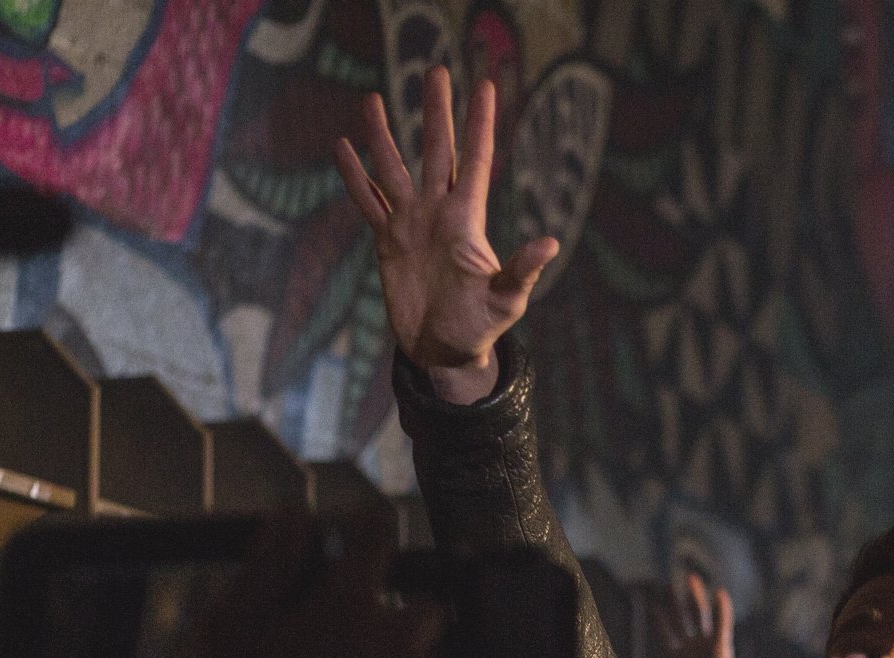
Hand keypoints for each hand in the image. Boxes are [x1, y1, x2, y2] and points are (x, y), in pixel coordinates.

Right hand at [185, 518, 444, 657]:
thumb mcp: (229, 629)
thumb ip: (266, 564)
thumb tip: (293, 513)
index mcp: (348, 604)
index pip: (378, 529)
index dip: (363, 520)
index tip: (349, 527)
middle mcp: (395, 641)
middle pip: (418, 599)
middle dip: (391, 603)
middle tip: (343, 626)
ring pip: (424, 655)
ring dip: (399, 655)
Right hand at [333, 68, 558, 400]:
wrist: (444, 351)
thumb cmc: (481, 327)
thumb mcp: (505, 300)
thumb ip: (522, 270)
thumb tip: (550, 243)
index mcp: (467, 220)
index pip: (475, 160)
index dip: (479, 124)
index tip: (484, 86)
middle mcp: (439, 212)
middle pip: (436, 150)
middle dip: (435, 112)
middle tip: (435, 70)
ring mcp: (411, 223)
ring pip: (394, 168)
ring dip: (383, 135)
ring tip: (373, 99)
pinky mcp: (388, 240)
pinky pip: (368, 201)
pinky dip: (355, 176)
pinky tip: (343, 148)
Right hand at [652, 571, 752, 657]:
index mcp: (721, 649)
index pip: (722, 624)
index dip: (722, 610)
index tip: (721, 592)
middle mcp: (705, 643)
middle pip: (700, 614)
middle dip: (696, 596)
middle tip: (691, 577)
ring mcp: (689, 647)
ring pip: (681, 620)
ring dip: (675, 603)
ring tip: (669, 584)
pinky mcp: (675, 656)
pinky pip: (665, 637)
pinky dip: (658, 623)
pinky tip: (652, 607)